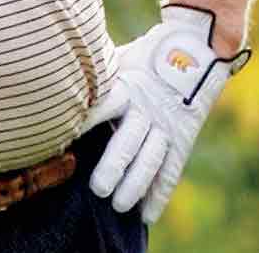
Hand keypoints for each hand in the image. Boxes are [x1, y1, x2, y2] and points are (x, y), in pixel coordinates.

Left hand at [84, 5, 248, 223]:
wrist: (197, 45)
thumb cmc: (146, 53)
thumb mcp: (121, 57)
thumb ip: (98, 74)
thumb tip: (61, 77)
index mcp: (127, 85)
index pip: (104, 105)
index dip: (87, 122)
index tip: (66, 139)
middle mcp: (147, 107)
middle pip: (130, 140)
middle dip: (114, 166)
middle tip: (98, 189)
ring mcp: (166, 124)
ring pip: (151, 158)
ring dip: (136, 183)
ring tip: (120, 205)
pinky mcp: (183, 136)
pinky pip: (172, 168)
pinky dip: (161, 192)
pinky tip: (148, 214)